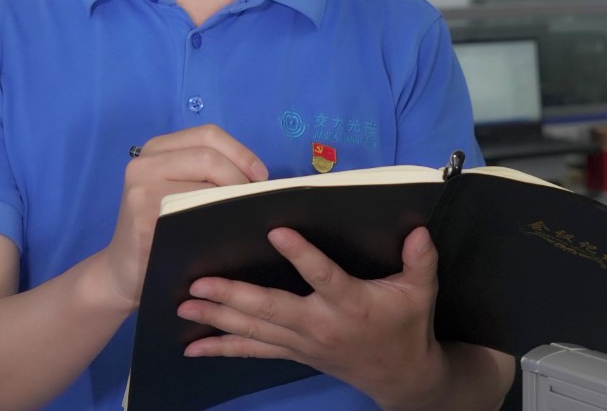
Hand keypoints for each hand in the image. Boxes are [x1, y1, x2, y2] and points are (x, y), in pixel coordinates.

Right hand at [96, 124, 267, 309]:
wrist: (124, 270)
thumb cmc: (162, 228)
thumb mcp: (175, 187)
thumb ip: (205, 171)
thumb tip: (256, 175)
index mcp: (156, 149)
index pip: (208, 135)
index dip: (241, 153)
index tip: (260, 177)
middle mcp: (144, 164)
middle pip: (208, 156)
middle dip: (239, 179)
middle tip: (252, 203)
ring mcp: (141, 191)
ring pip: (204, 184)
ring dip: (232, 201)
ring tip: (241, 218)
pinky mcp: (144, 219)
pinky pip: (194, 214)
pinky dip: (218, 222)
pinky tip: (224, 234)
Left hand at [177, 226, 449, 408]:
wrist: (400, 376)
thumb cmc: (407, 325)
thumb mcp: (421, 291)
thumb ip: (421, 260)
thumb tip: (419, 230)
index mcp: (351, 304)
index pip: (323, 276)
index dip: (301, 255)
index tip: (276, 232)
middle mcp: (320, 324)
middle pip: (271, 308)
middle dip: (233, 296)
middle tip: (199, 282)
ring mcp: (302, 342)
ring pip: (254, 329)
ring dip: (218, 317)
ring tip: (185, 305)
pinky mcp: (292, 352)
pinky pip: (253, 350)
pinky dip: (222, 348)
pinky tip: (193, 346)